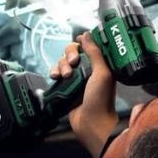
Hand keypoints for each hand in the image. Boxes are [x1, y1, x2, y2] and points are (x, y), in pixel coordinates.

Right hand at [50, 32, 117, 157]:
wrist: (91, 123)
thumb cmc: (101, 100)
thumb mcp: (102, 73)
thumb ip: (95, 53)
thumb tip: (87, 35)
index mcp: (99, 64)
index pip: (87, 46)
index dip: (81, 44)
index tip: (79, 47)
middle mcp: (88, 69)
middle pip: (72, 51)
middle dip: (70, 55)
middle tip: (73, 63)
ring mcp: (76, 78)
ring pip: (63, 62)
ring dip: (62, 65)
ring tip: (66, 75)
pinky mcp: (66, 86)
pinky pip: (57, 73)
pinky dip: (54, 72)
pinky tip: (56, 77)